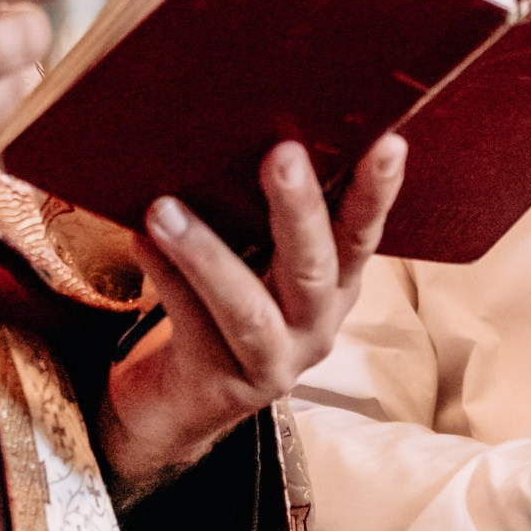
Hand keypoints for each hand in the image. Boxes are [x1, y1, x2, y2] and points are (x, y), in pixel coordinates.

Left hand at [98, 135, 406, 493]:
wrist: (177, 404)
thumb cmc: (216, 309)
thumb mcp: (252, 261)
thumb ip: (256, 217)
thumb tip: (235, 126)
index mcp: (334, 287)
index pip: (362, 234)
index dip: (378, 193)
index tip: (389, 142)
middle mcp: (315, 327)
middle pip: (314, 269)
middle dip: (299, 210)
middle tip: (282, 154)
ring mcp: (272, 364)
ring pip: (248, 310)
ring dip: (208, 254)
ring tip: (165, 208)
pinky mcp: (220, 387)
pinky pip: (192, 328)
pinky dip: (165, 279)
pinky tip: (141, 239)